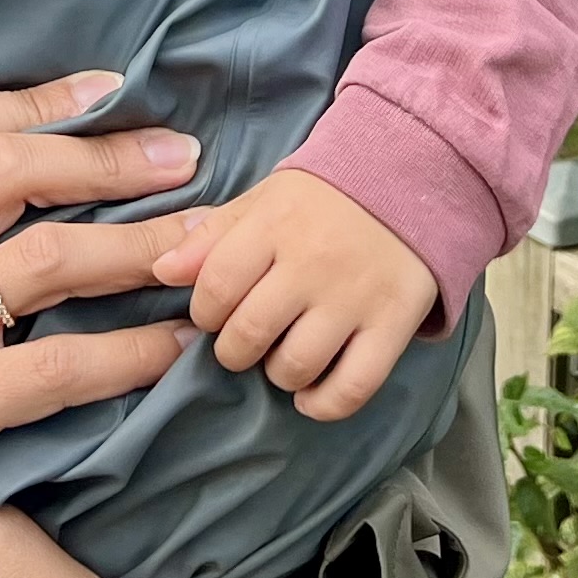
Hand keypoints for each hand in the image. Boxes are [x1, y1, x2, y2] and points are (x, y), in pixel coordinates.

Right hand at [0, 75, 205, 577]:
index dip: (31, 99)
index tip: (106, 89)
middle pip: (5, 170)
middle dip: (104, 155)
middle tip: (184, 156)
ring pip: (43, 261)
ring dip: (135, 246)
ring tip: (201, 245)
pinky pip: (51, 372)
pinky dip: (123, 355)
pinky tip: (170, 352)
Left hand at [152, 168, 436, 422]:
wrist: (415, 173)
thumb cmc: (327, 195)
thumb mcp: (266, 199)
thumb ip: (213, 235)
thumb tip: (162, 272)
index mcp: (275, 224)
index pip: (215, 286)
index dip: (205, 311)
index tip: (216, 312)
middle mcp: (313, 262)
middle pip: (249, 333)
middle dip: (234, 350)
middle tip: (245, 341)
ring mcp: (355, 296)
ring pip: (296, 366)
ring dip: (277, 375)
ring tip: (282, 358)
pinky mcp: (395, 323)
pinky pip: (353, 387)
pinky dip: (323, 405)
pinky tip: (311, 395)